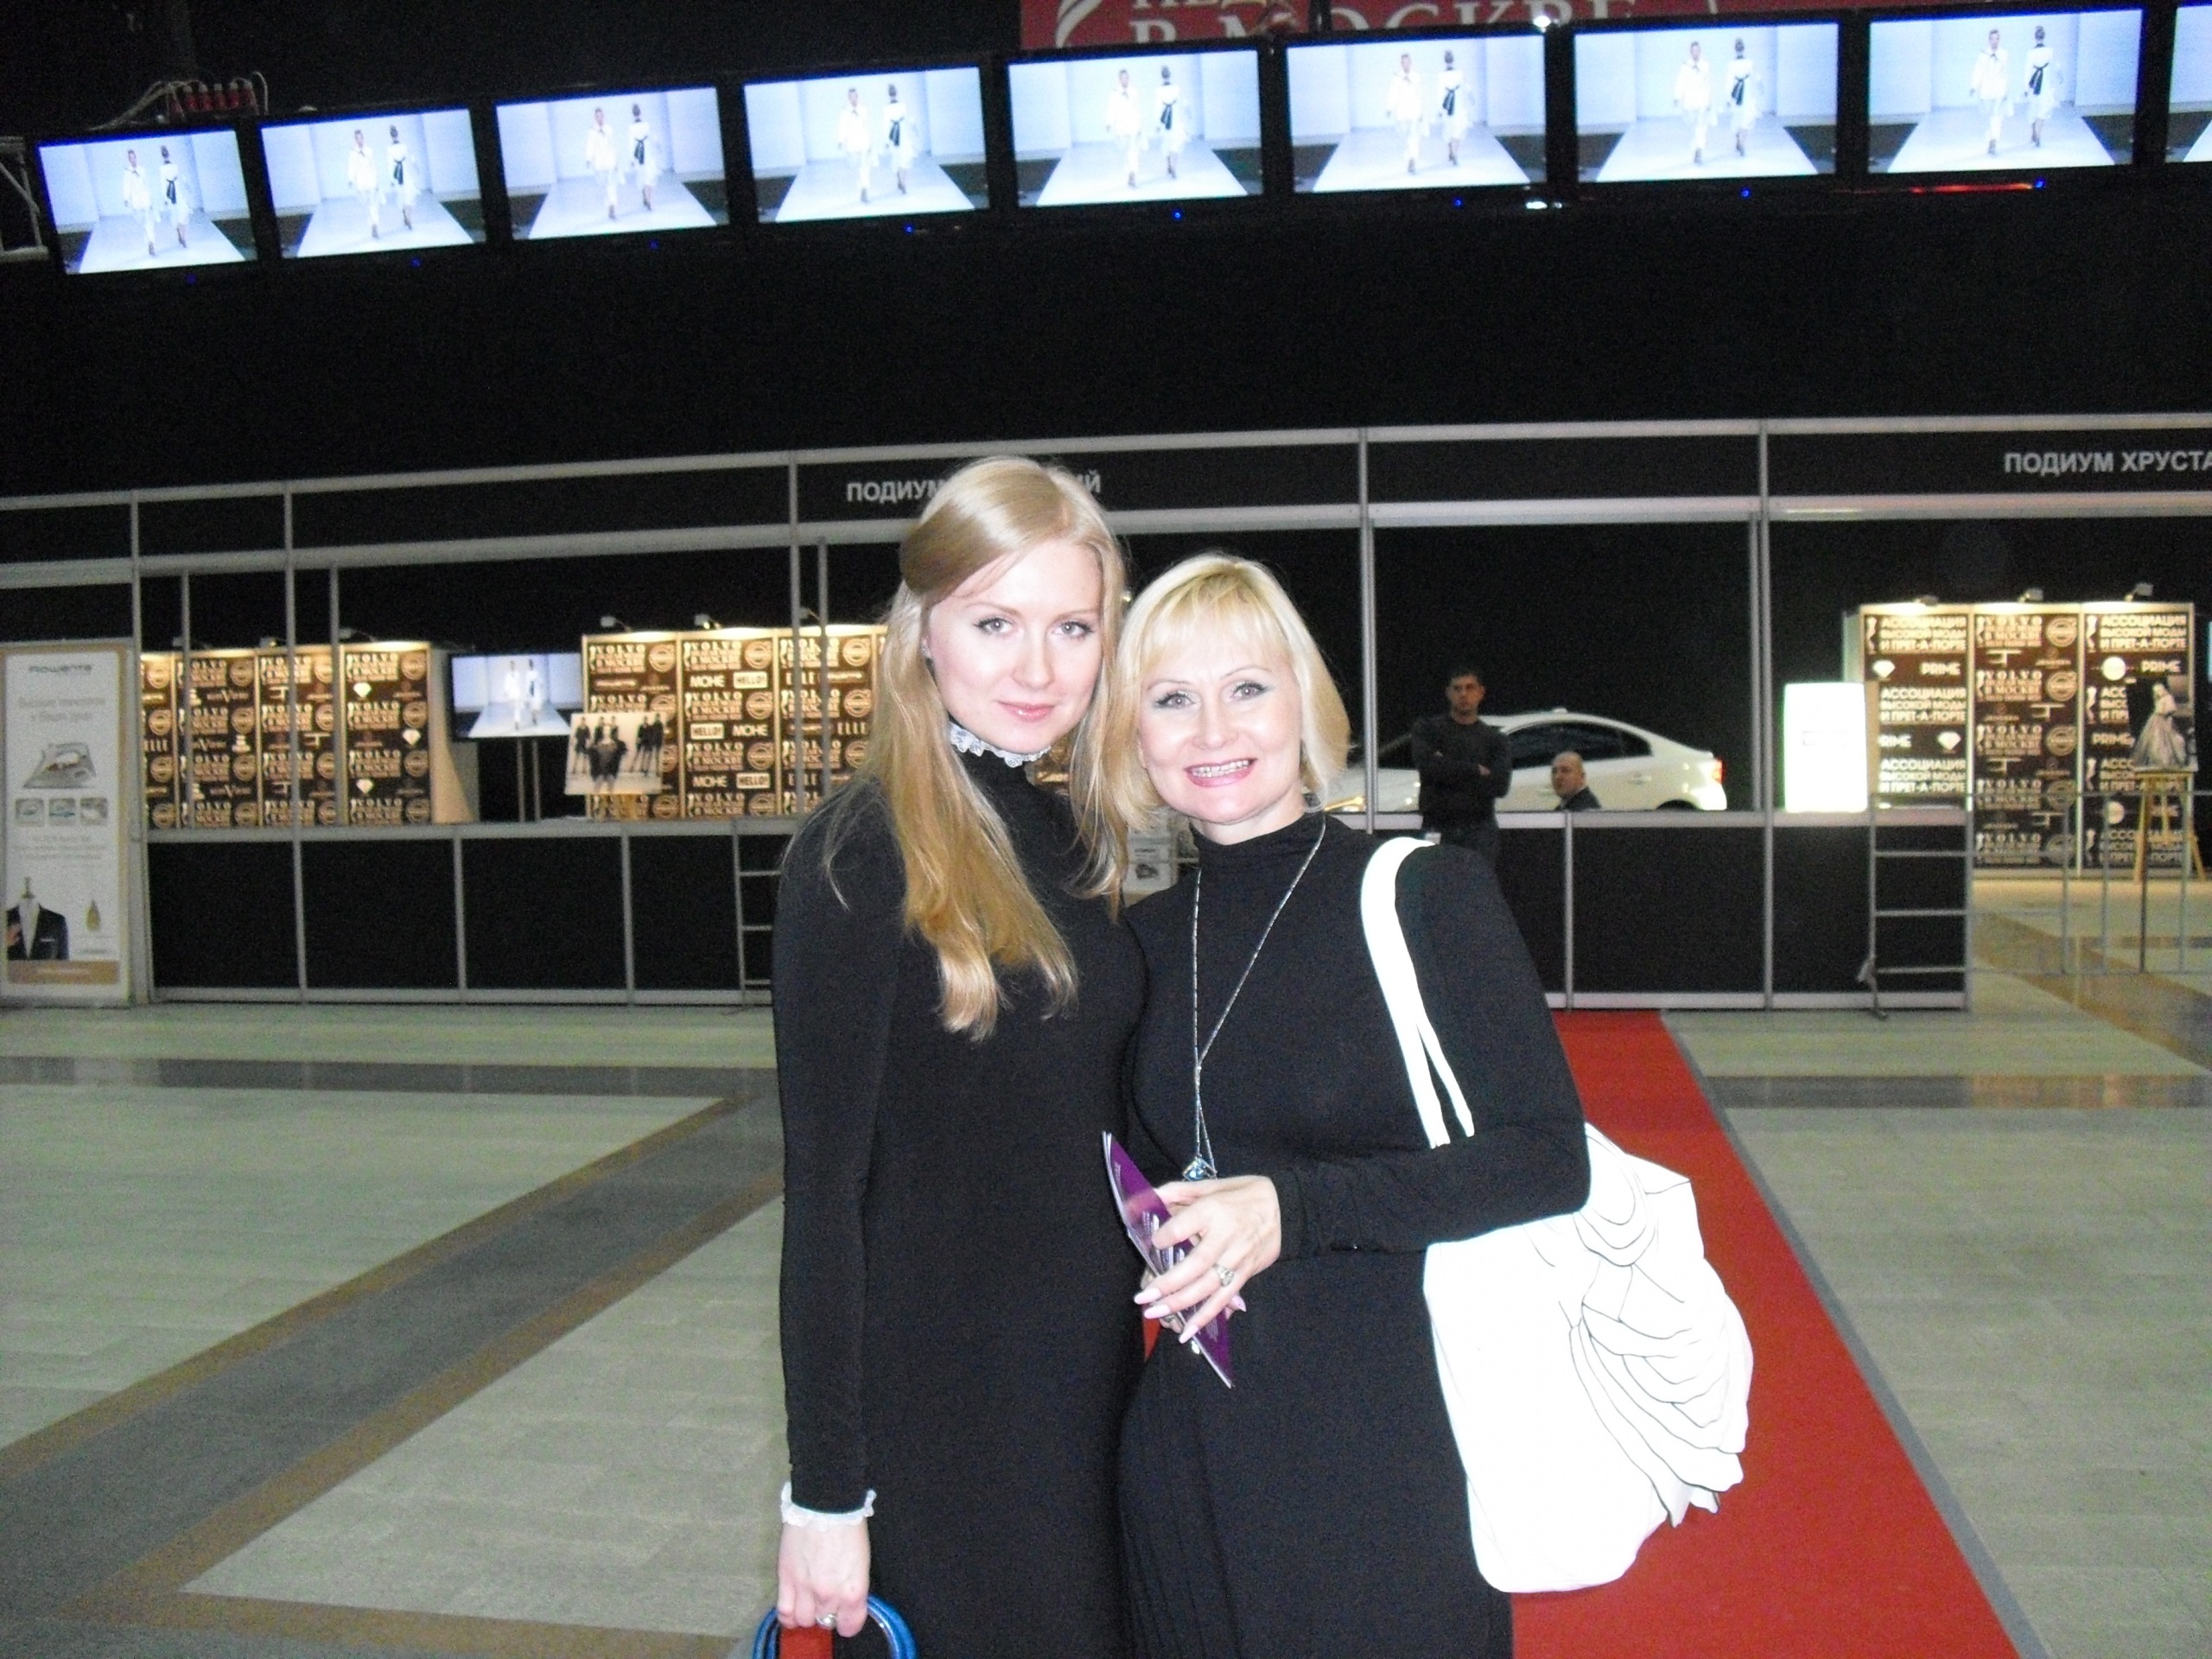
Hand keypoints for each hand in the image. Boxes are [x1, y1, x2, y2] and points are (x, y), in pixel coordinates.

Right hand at [777, 1518, 869, 1638]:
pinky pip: (784, 1612)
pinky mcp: (786, 1581)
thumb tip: (845, 1601)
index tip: (845, 1615)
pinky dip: (788, 1616)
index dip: (847, 1621)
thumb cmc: (848, 1527)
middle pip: (826, 1621)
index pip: (850, 1626)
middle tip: (827, 1598)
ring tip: (809, 1600)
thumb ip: (852, 1587)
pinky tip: (792, 1608)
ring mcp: (806, 1590)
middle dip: (827, 1612)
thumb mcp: (861, 1562)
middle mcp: (830, 1596)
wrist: (825, 1505)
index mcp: (854, 1591)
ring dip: (807, 1613)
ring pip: (804, 1620)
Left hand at [1136, 1175, 1280, 1335]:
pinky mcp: (1246, 1273)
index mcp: (1214, 1210)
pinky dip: (1207, 1316)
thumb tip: (1146, 1198)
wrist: (1285, 1207)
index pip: (1183, 1226)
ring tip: (1156, 1313)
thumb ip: (1178, 1192)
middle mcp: (1226, 1236)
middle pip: (1195, 1264)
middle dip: (1168, 1284)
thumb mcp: (1211, 1185)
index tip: (1152, 1243)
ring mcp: (1238, 1258)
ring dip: (1181, 1303)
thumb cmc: (1243, 1194)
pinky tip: (1189, 1331)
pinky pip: (1225, 1298)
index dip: (1164, 1237)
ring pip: (1208, 1286)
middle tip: (1143, 1298)